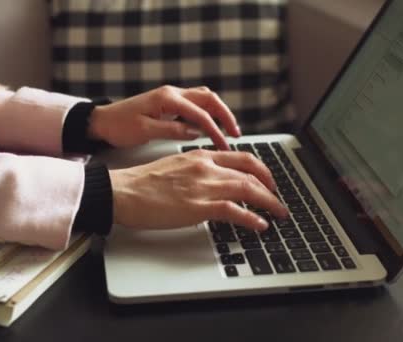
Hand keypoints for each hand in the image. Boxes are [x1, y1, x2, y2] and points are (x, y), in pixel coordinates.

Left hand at [88, 85, 240, 149]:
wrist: (101, 121)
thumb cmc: (118, 126)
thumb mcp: (144, 131)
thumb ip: (171, 130)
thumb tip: (195, 132)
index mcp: (167, 99)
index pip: (199, 113)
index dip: (215, 130)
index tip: (225, 144)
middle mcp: (172, 93)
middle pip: (209, 99)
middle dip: (225, 116)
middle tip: (235, 134)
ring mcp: (171, 97)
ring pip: (204, 99)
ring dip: (218, 113)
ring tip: (228, 132)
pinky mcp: (169, 104)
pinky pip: (194, 106)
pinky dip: (206, 115)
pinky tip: (209, 130)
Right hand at [109, 149, 287, 230]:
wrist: (124, 191)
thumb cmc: (143, 183)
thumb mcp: (175, 167)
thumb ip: (196, 171)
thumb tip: (210, 184)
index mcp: (201, 156)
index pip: (242, 158)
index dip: (261, 170)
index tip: (268, 181)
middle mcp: (206, 166)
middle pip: (251, 172)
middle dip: (271, 186)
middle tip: (277, 198)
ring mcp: (204, 185)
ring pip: (248, 189)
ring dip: (269, 202)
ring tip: (278, 213)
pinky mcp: (199, 206)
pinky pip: (235, 210)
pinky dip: (252, 218)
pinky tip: (260, 225)